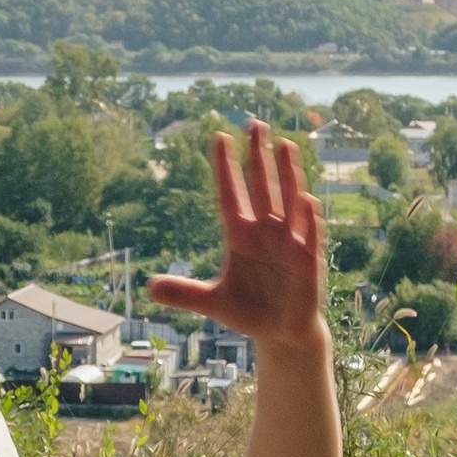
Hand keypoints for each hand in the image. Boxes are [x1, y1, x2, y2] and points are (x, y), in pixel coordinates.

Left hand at [147, 121, 325, 349]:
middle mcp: (265, 231)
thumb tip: (148, 287)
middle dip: (258, 156)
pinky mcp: (307, 261)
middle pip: (260, 186)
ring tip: (284, 144)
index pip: (230, 193)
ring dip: (287, 174)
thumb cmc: (248, 311)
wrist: (279, 333)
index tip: (219, 137)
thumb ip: (184, 293)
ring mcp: (288, 242)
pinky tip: (306, 200)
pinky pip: (308, 236)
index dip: (225, 167)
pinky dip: (307, 220)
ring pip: (287, 200)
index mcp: (239, 235)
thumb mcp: (213, 302)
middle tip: (254, 123)